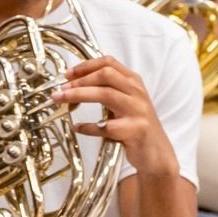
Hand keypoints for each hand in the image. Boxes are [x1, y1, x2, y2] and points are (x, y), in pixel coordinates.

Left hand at [55, 54, 178, 177]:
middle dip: (79, 80)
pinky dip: (88, 127)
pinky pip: (107, 126)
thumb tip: (73, 84)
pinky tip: (78, 128)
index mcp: (133, 82)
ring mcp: (138, 110)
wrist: (156, 153)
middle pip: (105, 75)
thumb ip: (106, 90)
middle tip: (61, 89)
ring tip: (62, 100)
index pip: (109, 63)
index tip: (67, 74)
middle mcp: (137, 92)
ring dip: (79, 95)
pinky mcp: (136, 130)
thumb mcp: (124, 103)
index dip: (85, 66)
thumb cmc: (135, 127)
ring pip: (106, 95)